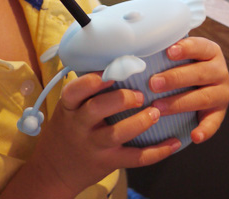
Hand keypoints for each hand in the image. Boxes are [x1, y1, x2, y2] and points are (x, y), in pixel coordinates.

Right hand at [13, 73, 179, 197]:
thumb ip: (86, 90)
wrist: (55, 170)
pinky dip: (157, 151)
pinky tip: (173, 142)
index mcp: (69, 106)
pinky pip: (134, 158)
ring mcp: (94, 145)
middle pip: (97, 108)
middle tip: (140, 94)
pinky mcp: (108, 162)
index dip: (93, 80)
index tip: (112, 71)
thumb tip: (118, 60)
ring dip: (139, 122)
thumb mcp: (68, 108)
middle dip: (121, 98)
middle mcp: (79, 125)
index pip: (75, 90)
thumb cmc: (67, 129)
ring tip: (155, 112)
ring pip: (116, 134)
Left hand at [148, 36, 228, 143]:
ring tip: (158, 107)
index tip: (169, 52)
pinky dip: (205, 130)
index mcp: (210, 52)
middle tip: (153, 83)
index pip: (200, 47)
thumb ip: (165, 52)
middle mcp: (219, 71)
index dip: (186, 49)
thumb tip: (136, 54)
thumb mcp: (179, 54)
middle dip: (175, 79)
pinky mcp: (219, 112)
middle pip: (199, 74)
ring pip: (203, 98)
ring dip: (179, 103)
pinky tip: (194, 136)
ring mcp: (221, 92)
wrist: (201, 82)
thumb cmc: (182, 64)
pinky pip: (214, 123)